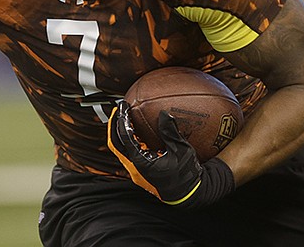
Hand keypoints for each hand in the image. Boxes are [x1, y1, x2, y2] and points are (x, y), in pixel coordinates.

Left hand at [108, 102, 234, 208]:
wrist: (189, 195)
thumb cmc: (186, 175)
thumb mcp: (181, 151)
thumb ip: (170, 132)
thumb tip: (164, 114)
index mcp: (140, 162)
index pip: (124, 138)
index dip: (121, 120)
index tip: (122, 107)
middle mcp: (134, 167)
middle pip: (116, 143)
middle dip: (114, 125)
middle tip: (119, 110)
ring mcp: (136, 170)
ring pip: (121, 149)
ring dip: (121, 132)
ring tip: (126, 117)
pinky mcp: (141, 170)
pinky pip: (130, 152)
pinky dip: (130, 139)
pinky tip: (137, 130)